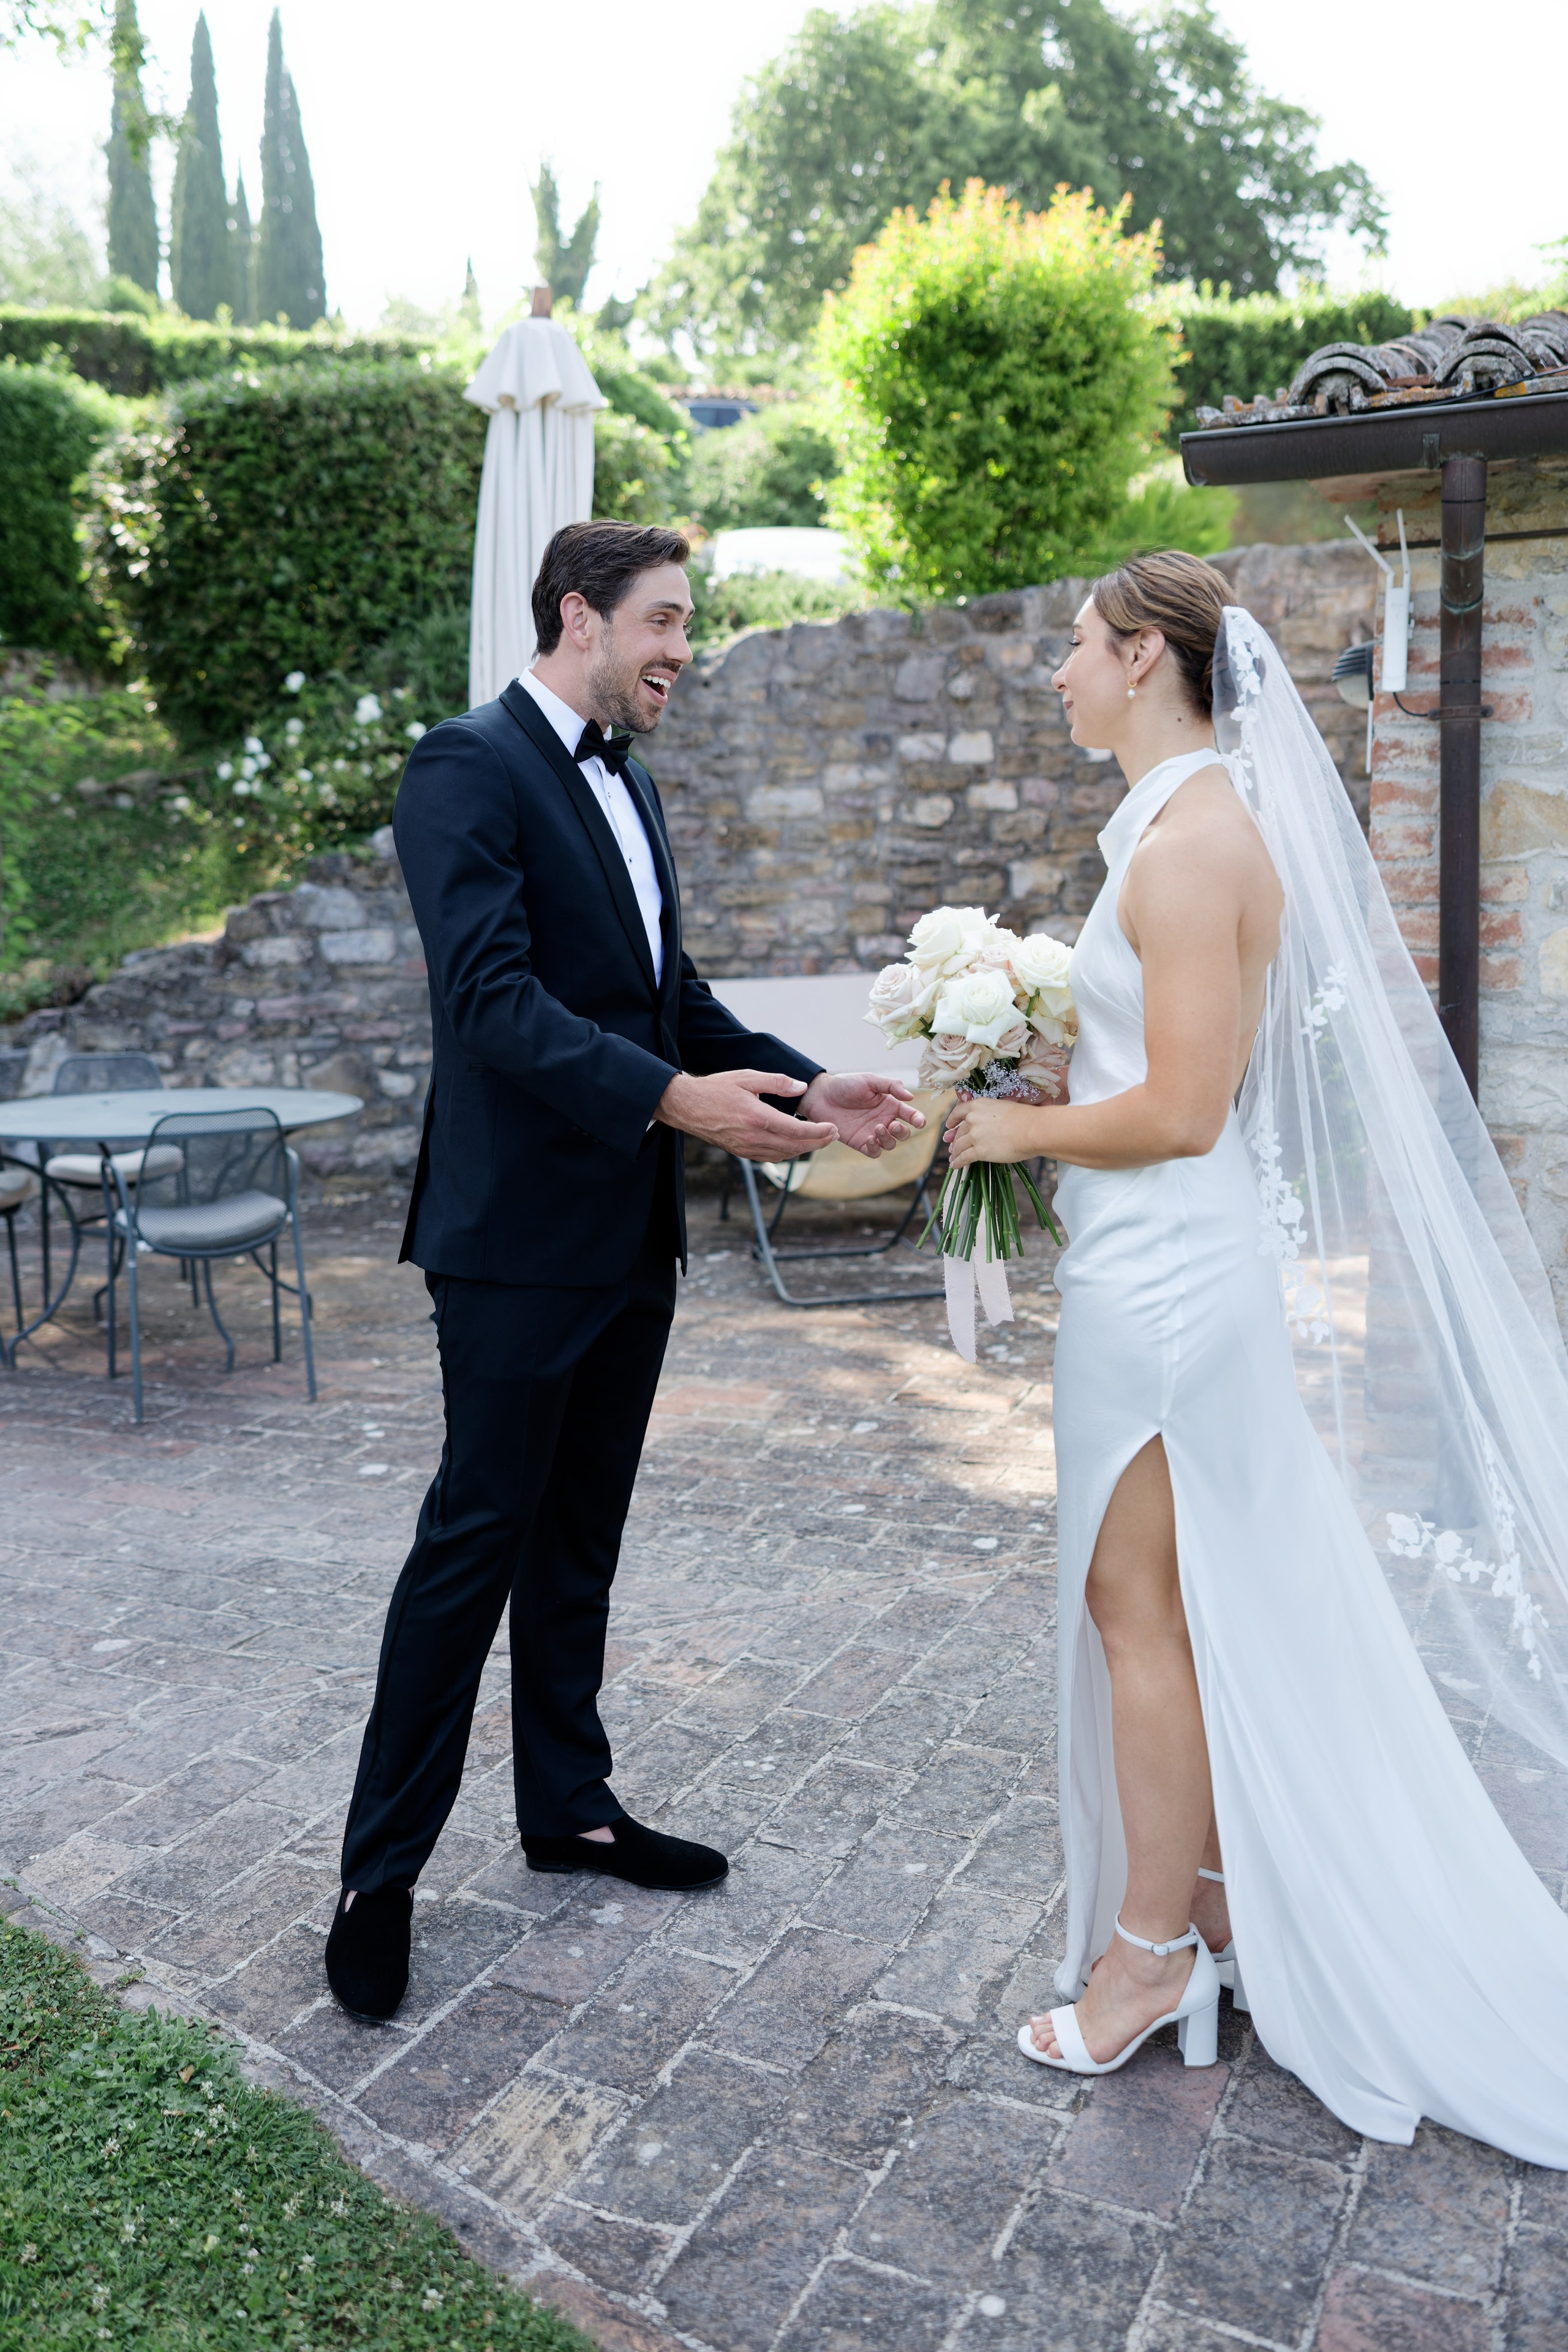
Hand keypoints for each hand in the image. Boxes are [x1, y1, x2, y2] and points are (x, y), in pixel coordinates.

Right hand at [654, 1069, 838, 1159]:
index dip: (818, 1132)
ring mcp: (746, 1148)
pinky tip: (794, 1144)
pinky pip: (770, 1157)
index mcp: (757, 1117)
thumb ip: (777, 1082)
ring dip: (803, 1149)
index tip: (832, 1128)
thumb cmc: (715, 1089)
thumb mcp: (747, 1077)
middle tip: (833, 1135)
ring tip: (818, 1139)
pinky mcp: (740, 1152)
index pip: (796, 1130)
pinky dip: (786, 1152)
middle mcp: (753, 1137)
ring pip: (783, 1155)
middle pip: (794, 1147)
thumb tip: (802, 1086)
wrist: (686, 1106)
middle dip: (817, 1143)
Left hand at [798, 1071, 924, 1158]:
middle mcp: (883, 1120)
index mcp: (889, 1105)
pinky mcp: (859, 1142)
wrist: (821, 1096)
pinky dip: (876, 1149)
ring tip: (877, 1128)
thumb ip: (891, 1086)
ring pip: (890, 1144)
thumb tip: (910, 1097)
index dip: (918, 1119)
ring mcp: (872, 1132)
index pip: (910, 1115)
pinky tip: (869, 1139)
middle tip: (891, 1125)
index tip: (919, 1122)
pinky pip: (874, 1152)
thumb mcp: (870, 1080)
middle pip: (903, 1134)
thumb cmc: (846, 1085)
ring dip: (888, 1139)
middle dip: (902, 1132)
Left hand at [943, 1096, 1047, 1168]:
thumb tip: (991, 1125)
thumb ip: (992, 1115)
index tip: (949, 1126)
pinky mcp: (979, 1151)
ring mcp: (975, 1135)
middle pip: (960, 1131)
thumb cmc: (1027, 1118)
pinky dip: (957, 1162)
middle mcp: (973, 1118)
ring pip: (959, 1145)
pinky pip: (964, 1158)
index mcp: (979, 1105)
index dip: (952, 1120)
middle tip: (952, 1147)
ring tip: (953, 1158)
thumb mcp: (1004, 1108)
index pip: (959, 1111)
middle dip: (955, 1140)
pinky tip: (955, 1165)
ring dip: (955, 1153)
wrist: (1033, 1129)